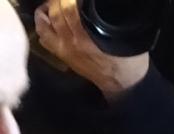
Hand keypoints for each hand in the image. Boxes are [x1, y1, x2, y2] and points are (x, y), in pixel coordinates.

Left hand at [34, 0, 149, 99]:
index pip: (69, 9)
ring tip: (54, 4)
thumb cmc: (129, 61)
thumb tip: (93, 6)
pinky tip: (48, 19)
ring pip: (45, 23)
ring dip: (47, 9)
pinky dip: (43, 25)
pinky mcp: (62, 55)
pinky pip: (44, 37)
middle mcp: (72, 43)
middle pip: (56, 13)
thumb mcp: (124, 39)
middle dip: (58, 1)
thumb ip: (108, 21)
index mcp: (87, 38)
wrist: (124, 84)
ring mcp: (64, 49)